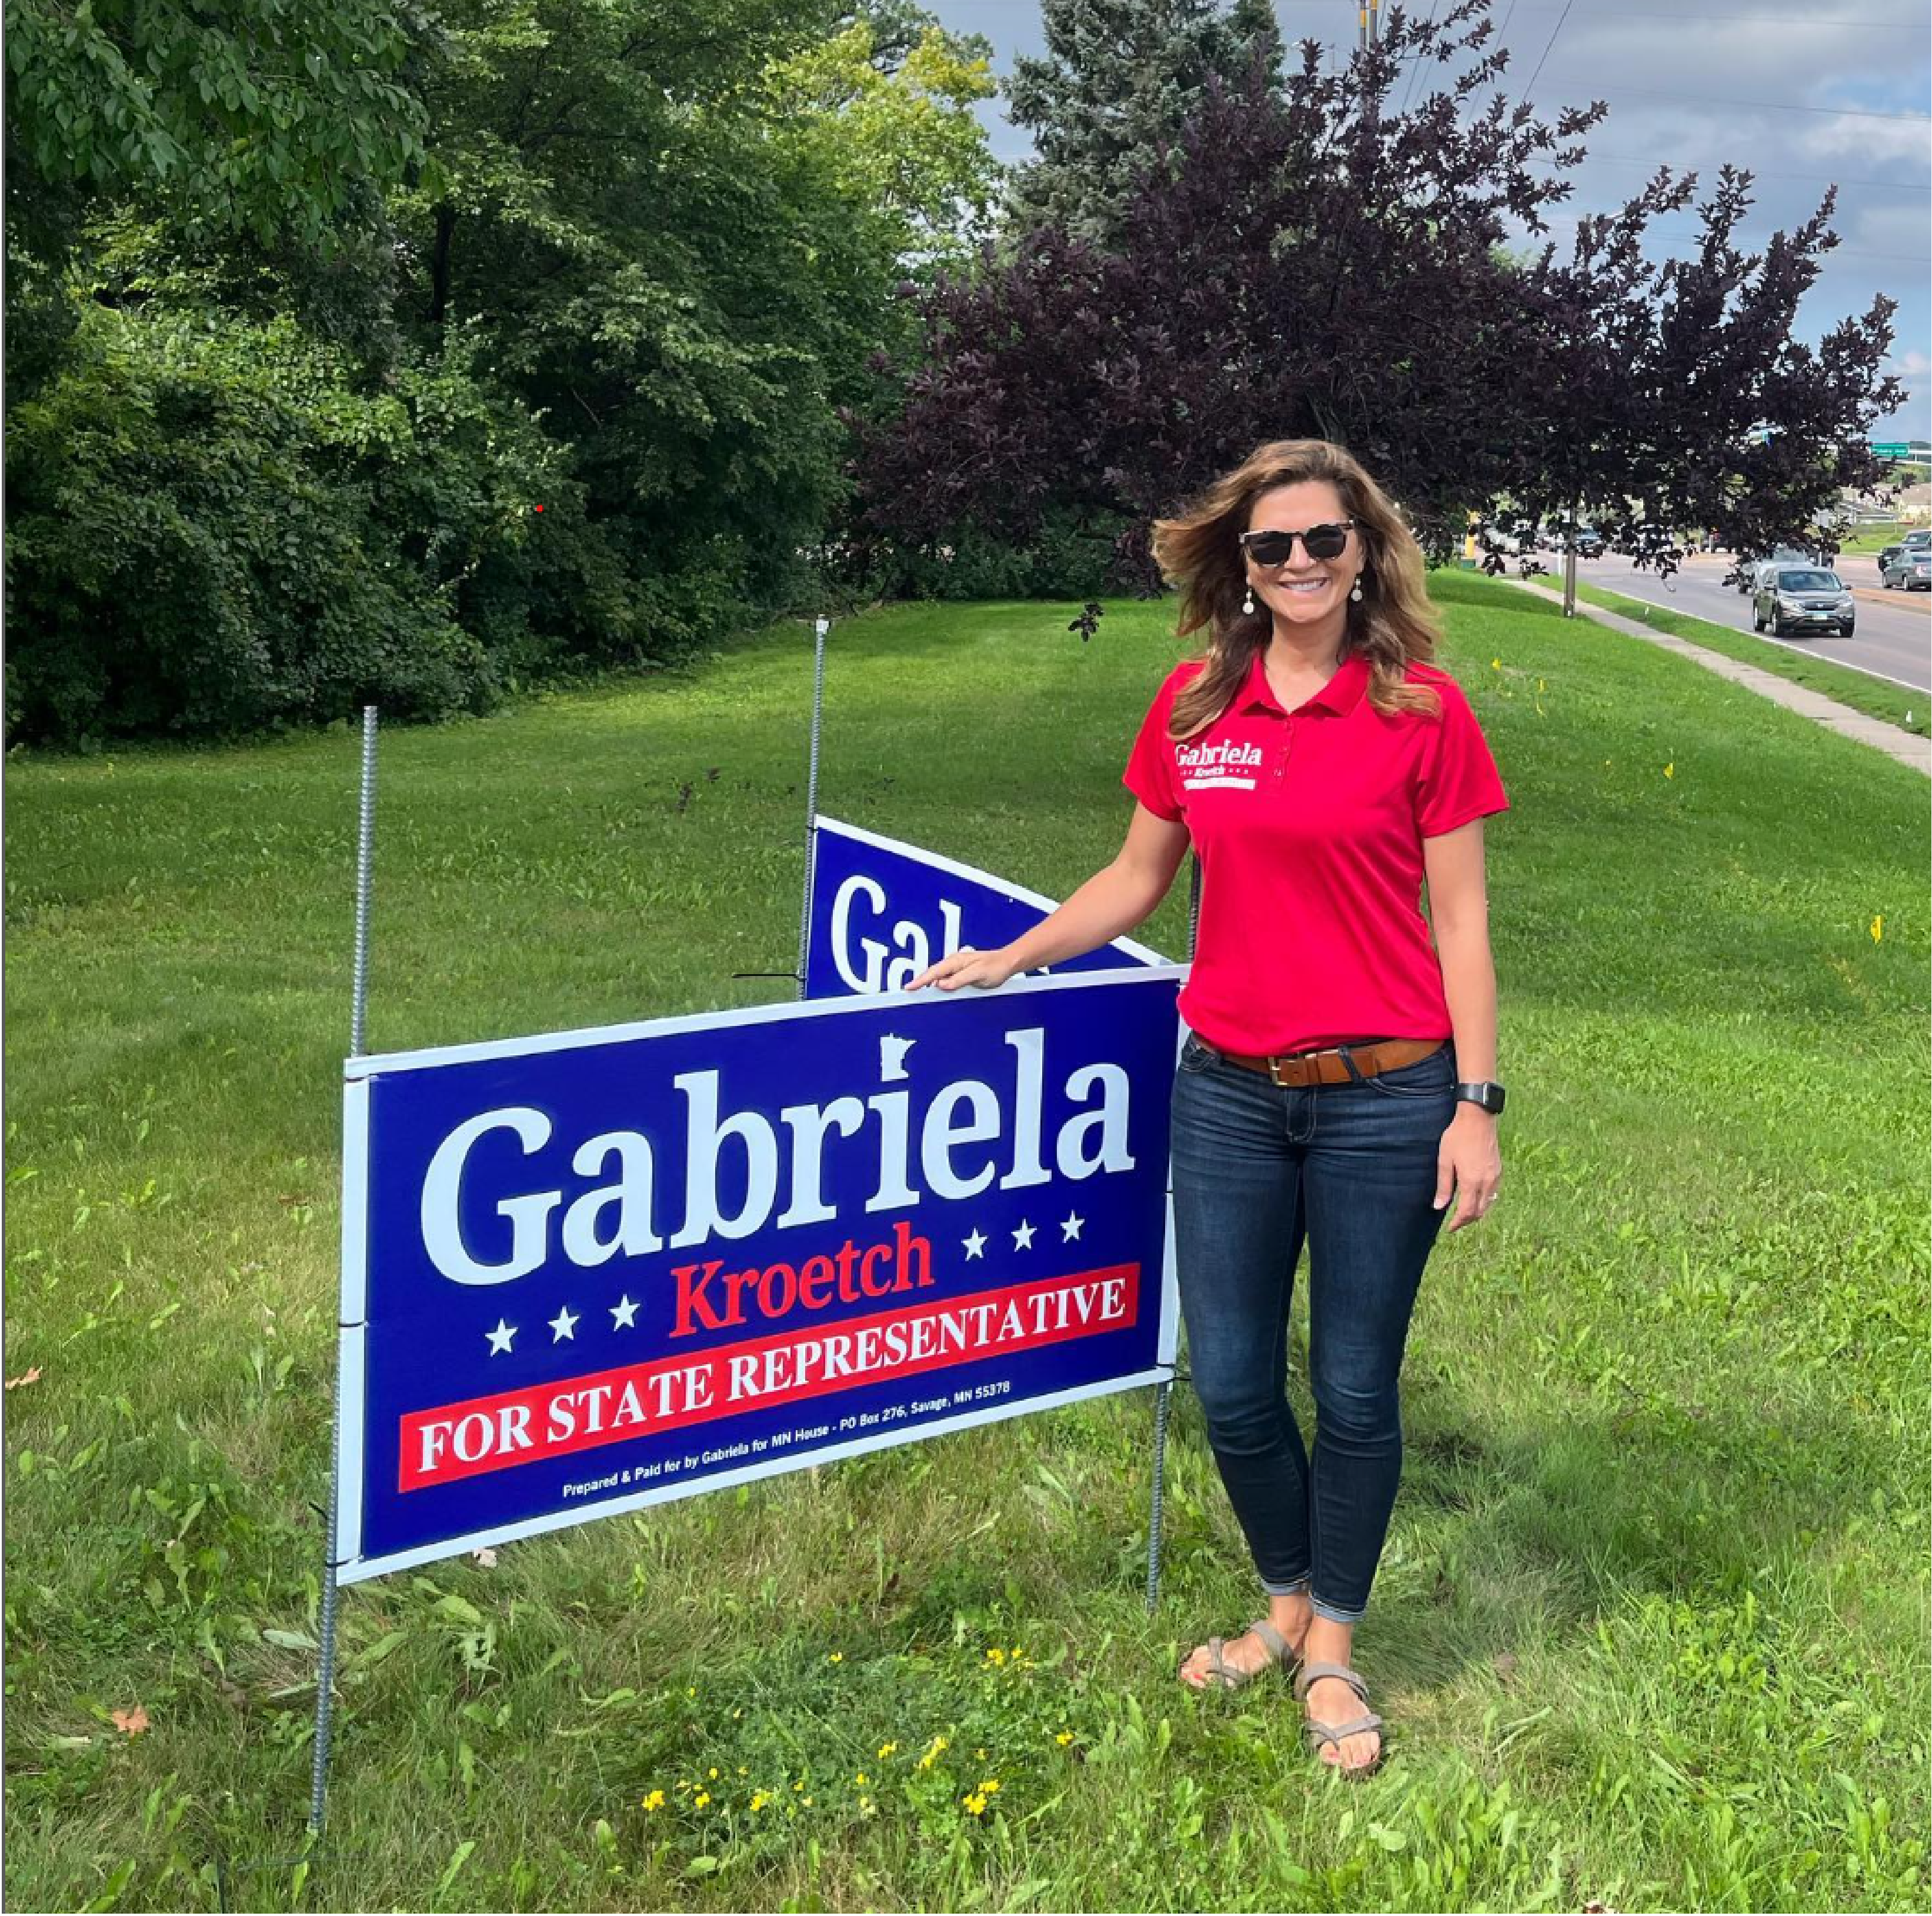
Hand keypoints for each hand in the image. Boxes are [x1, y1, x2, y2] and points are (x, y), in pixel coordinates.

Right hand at [904, 945, 1020, 992]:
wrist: (1009, 962)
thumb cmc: (996, 966)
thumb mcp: (978, 975)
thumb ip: (959, 980)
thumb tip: (942, 985)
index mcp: (956, 961)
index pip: (934, 973)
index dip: (920, 981)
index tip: (909, 988)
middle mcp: (955, 963)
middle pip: (933, 974)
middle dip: (920, 982)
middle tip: (909, 992)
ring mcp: (958, 968)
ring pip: (939, 977)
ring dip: (929, 984)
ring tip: (919, 992)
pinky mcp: (962, 974)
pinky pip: (947, 980)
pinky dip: (940, 985)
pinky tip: (937, 990)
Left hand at [1434, 1106, 1500, 1231]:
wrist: (1478, 1118)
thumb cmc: (1457, 1137)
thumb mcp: (1444, 1161)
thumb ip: (1443, 1186)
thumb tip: (1439, 1207)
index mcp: (1471, 1182)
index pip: (1466, 1212)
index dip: (1458, 1223)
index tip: (1450, 1229)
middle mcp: (1486, 1182)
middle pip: (1480, 1212)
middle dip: (1467, 1220)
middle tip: (1455, 1223)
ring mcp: (1495, 1176)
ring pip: (1488, 1204)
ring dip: (1477, 1211)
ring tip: (1464, 1212)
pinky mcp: (1498, 1170)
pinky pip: (1493, 1193)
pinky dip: (1484, 1201)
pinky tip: (1475, 1197)